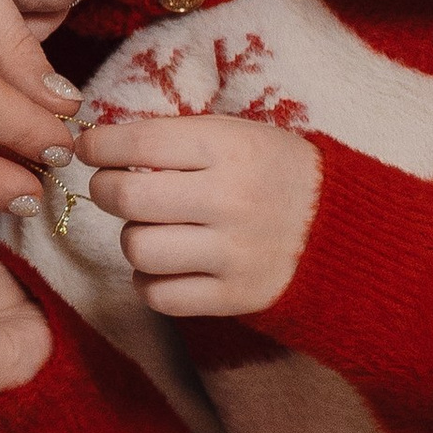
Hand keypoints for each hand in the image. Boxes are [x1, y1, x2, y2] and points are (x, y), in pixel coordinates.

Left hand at [82, 112, 322, 320]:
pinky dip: (149, 281)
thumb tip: (102, 144)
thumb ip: (174, 138)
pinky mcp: (234, 297)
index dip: (99, 145)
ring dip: (131, 237)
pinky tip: (165, 263)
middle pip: (128, 198)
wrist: (342, 230)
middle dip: (104, 190)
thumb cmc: (275, 172)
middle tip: (110, 187)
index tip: (89, 148)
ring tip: (149, 227)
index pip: (139, 142)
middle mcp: (230, 200)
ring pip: (137, 249)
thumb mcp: (237, 134)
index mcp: (230, 148)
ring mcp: (232, 254)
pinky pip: (159, 296)